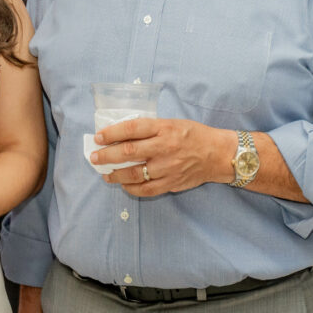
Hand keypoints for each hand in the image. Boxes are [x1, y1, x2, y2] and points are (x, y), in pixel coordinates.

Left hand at [92, 118, 233, 196]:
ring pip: (135, 173)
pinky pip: (147, 189)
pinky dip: (132, 188)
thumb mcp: (171, 123)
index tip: (98, 137)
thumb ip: (148, 129)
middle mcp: (165, 147)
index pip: (131, 129)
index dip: (111, 133)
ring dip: (116, 174)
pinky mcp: (172, 183)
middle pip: (129, 152)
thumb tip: (120, 135)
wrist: (218, 154)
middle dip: (107, 156)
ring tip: (105, 174)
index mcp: (164, 128)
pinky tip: (124, 185)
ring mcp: (168, 167)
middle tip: (94, 158)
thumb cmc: (192, 135)